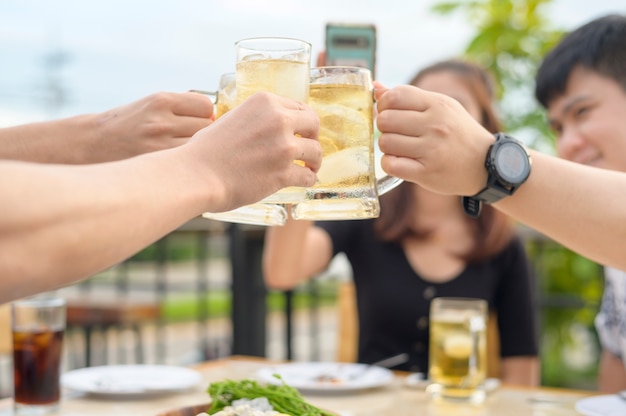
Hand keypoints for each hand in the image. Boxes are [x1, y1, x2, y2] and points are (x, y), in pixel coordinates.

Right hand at [91, 91, 213, 161]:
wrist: (92, 144)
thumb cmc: (128, 125)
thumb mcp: (150, 105)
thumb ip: (181, 108)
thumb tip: (215, 115)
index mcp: (161, 101)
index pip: (206, 105)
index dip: (205, 114)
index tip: (197, 121)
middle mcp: (161, 121)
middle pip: (208, 127)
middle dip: (204, 132)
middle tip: (189, 138)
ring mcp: (160, 145)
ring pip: (200, 146)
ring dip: (198, 149)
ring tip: (184, 151)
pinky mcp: (158, 165)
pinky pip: (188, 163)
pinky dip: (189, 163)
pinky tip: (180, 164)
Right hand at [187, 92, 321, 210]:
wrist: (197, 175)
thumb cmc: (206, 151)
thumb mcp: (231, 118)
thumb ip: (255, 120)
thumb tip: (267, 129)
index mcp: (265, 102)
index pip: (298, 106)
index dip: (303, 122)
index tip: (302, 132)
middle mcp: (278, 120)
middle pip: (313, 124)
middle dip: (313, 137)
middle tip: (309, 149)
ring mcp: (283, 147)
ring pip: (316, 152)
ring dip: (314, 162)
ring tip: (310, 169)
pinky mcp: (283, 173)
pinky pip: (307, 177)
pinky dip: (308, 181)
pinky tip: (304, 182)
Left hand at [374, 84, 493, 196]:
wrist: (486, 164)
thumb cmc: (458, 133)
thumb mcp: (440, 108)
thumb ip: (408, 97)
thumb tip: (376, 88)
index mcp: (438, 104)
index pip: (395, 96)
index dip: (384, 105)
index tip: (391, 113)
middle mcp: (435, 125)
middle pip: (385, 120)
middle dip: (384, 127)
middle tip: (395, 133)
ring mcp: (431, 150)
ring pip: (385, 143)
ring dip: (387, 147)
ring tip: (400, 148)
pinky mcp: (426, 172)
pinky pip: (391, 165)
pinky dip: (389, 164)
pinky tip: (400, 162)